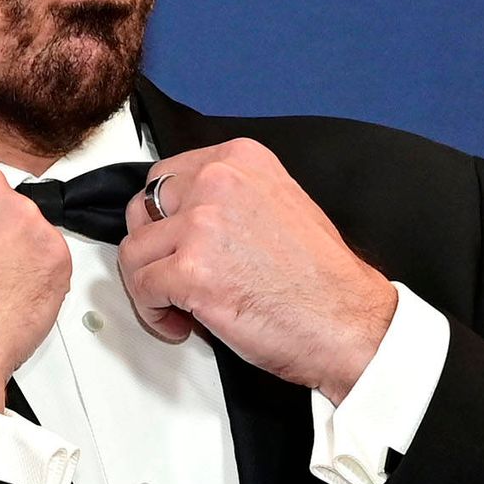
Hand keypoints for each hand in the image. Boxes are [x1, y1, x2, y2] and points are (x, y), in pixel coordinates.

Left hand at [116, 139, 398, 397]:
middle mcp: (219, 182)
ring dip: (148, 285)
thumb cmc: (321, 279)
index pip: (164, 176)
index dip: (161, 218)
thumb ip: (227, 198)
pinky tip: (182, 324)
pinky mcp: (191, 271)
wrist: (349, 322)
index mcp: (240, 159)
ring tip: (179, 306)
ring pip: (134, 252)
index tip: (173, 243)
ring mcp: (202, 224)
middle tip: (169, 277)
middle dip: (151, 250)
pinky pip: (142, 289)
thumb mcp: (277, 204)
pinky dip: (154, 313)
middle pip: (142, 211)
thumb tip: (178, 216)